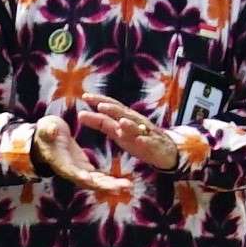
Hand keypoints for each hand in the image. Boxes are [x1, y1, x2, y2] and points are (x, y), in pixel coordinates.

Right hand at [35, 115, 137, 204]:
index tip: (89, 179)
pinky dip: (111, 182)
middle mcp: (72, 170)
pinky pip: (100, 178)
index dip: (79, 175)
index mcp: (61, 161)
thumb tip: (50, 130)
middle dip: (103, 185)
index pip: (70, 169)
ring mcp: (80, 171)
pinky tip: (124, 183)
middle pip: (87, 181)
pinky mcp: (87, 169)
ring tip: (127, 186)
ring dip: (111, 186)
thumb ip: (48, 130)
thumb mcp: (46, 128)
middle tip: (120, 187)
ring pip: (96, 182)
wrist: (48, 140)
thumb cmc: (46, 132)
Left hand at [71, 96, 195, 172]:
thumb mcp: (117, 131)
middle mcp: (135, 122)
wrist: (165, 150)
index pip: (112, 106)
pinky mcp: (154, 145)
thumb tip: (80, 114)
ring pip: (137, 127)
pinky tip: (139, 140)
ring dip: (129, 124)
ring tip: (121, 122)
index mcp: (125, 118)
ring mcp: (146, 133)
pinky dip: (144, 141)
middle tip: (100, 106)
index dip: (100, 101)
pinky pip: (149, 143)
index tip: (85, 96)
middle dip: (113, 110)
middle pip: (123, 114)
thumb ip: (101, 123)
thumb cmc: (137, 138)